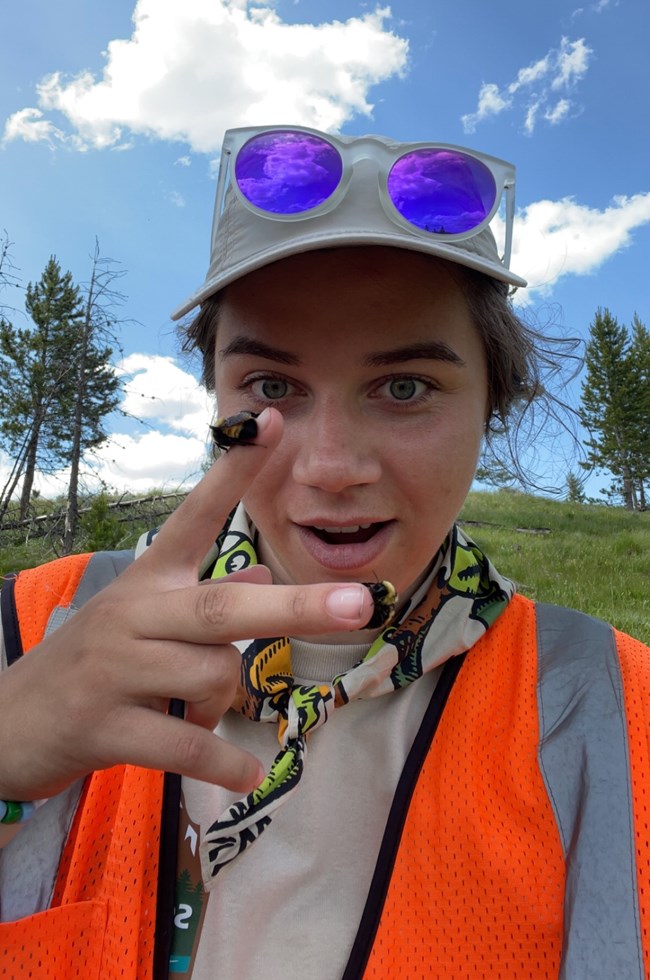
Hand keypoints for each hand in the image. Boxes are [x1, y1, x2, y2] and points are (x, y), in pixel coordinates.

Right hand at [0, 408, 374, 802]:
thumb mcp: (145, 621)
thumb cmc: (96, 665)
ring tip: (194, 716)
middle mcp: (134, 613)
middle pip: (223, 606)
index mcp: (147, 580)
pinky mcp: (105, 725)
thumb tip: (263, 577)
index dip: (234, 472)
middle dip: (296, 608)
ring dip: (224, 705)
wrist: (8, 725)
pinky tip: (245, 775)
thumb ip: (205, 598)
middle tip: (360, 605)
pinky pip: (186, 744)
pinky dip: (222, 762)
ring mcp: (116, 668)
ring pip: (213, 677)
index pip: (195, 516)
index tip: (272, 423)